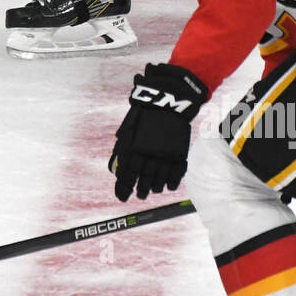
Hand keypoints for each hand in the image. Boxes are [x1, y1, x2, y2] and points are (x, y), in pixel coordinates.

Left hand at [110, 64, 208, 201]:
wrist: (168, 99)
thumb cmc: (144, 113)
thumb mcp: (128, 127)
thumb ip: (122, 148)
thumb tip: (117, 167)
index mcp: (132, 147)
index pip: (126, 175)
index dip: (123, 188)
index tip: (121, 197)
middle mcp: (148, 153)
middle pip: (143, 180)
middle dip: (140, 190)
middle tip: (139, 195)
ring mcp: (164, 154)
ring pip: (159, 180)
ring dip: (154, 188)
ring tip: (151, 191)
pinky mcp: (179, 152)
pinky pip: (176, 173)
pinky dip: (172, 183)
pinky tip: (168, 186)